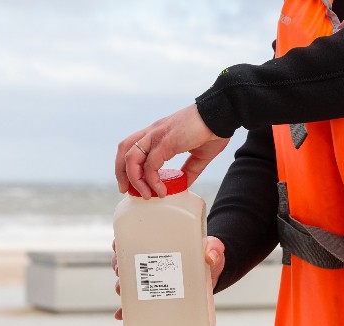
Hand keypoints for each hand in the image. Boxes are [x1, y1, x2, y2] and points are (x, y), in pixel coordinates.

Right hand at [112, 237, 225, 320]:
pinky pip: (137, 303)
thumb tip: (210, 256)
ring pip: (128, 280)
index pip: (132, 238)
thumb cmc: (209, 253)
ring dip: (121, 285)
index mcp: (159, 243)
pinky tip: (121, 315)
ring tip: (121, 290)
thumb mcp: (213, 247)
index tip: (117, 246)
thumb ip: (213, 249)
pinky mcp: (158, 294)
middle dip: (118, 265)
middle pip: (125, 260)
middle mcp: (151, 259)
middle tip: (120, 270)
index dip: (120, 242)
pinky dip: (126, 310)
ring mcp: (153, 278)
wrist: (215, 271)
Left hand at [115, 104, 229, 198]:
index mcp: (159, 132)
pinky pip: (151, 165)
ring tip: (144, 193)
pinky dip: (152, 180)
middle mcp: (154, 131)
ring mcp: (158, 135)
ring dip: (134, 179)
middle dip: (121, 172)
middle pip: (124, 149)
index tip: (133, 182)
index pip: (133, 146)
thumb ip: (190, 169)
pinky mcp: (166, 142)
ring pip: (131, 157)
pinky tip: (161, 190)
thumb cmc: (214, 130)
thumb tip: (184, 184)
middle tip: (126, 189)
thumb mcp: (200, 154)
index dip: (128, 165)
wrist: (223, 114)